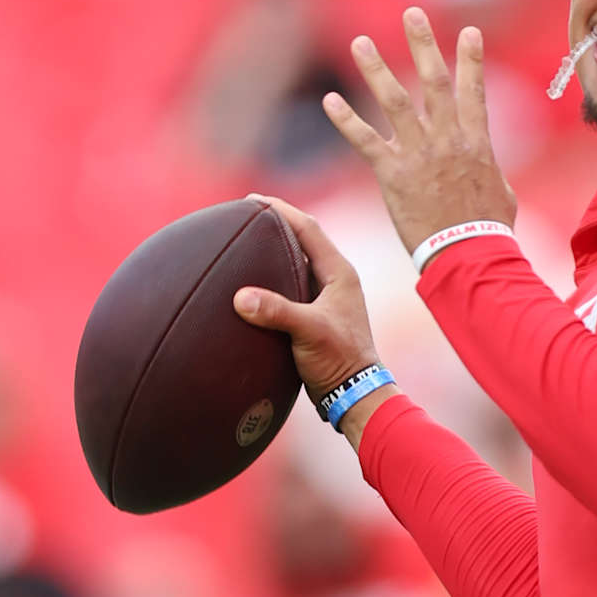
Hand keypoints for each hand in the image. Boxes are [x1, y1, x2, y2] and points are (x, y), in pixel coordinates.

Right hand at [232, 196, 384, 408]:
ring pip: (297, 263)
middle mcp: (335, 280)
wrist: (354, 395)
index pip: (308, 228)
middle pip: (302, 240)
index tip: (252, 200)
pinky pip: (291, 285)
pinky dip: (273, 278)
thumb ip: (277, 312)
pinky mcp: (317, 315)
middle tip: (244, 216)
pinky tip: (253, 283)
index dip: (280, 210)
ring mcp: (327, 298)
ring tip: (245, 244)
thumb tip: (241, 298)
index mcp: (339, 273)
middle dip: (274, 225)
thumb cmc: (339, 362)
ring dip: (273, 252)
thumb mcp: (308, 333)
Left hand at [323, 7, 516, 254]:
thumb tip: (490, 171)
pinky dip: (346, 120)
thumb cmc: (489, 232)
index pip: (473, 91)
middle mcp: (447, 139)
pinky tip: (329, 101)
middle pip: (432, 81)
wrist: (467, 254)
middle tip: (411, 13)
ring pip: (394, 100)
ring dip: (375, 69)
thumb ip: (492, 173)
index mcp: (476, 143)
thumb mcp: (503, 195)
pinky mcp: (393, 174)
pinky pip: (365, 140)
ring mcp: (418, 154)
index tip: (468, 32)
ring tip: (360, 43)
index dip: (471, 59)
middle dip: (422, 43)